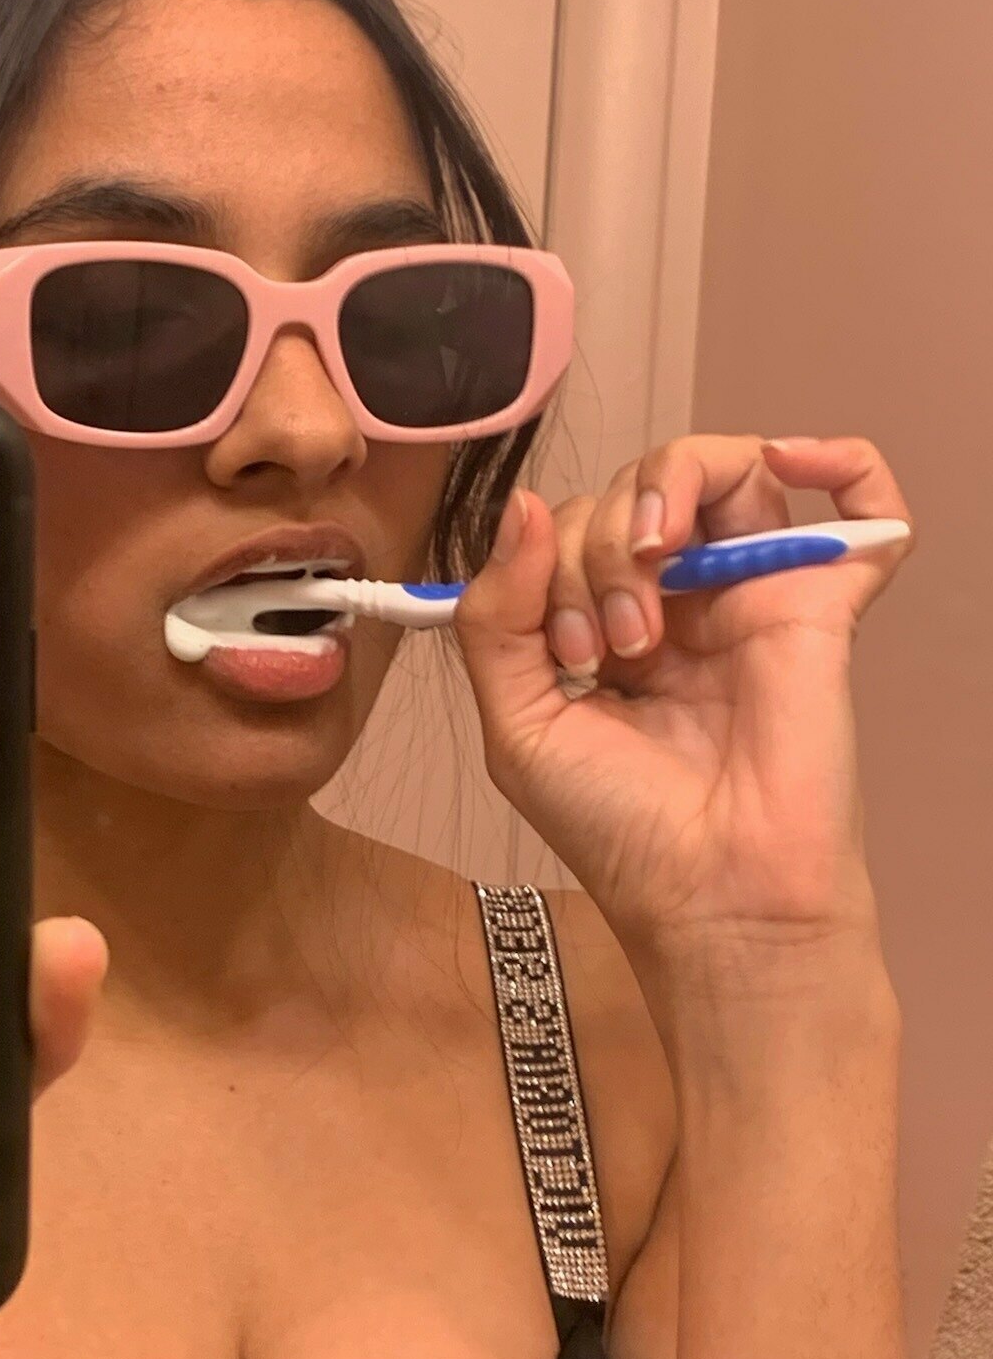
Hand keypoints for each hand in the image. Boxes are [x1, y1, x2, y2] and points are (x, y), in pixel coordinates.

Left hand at [454, 434, 911, 964]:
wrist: (713, 896)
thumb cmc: (620, 830)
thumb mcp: (518, 724)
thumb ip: (497, 618)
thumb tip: (518, 506)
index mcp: (603, 622)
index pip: (566, 527)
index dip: (548, 564)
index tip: (568, 652)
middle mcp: (677, 599)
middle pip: (633, 491)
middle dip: (598, 546)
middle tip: (610, 642)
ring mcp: (751, 595)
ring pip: (719, 473)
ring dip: (669, 494)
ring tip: (658, 574)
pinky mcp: (822, 604)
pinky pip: (861, 502)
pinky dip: (842, 462)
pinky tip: (794, 462)